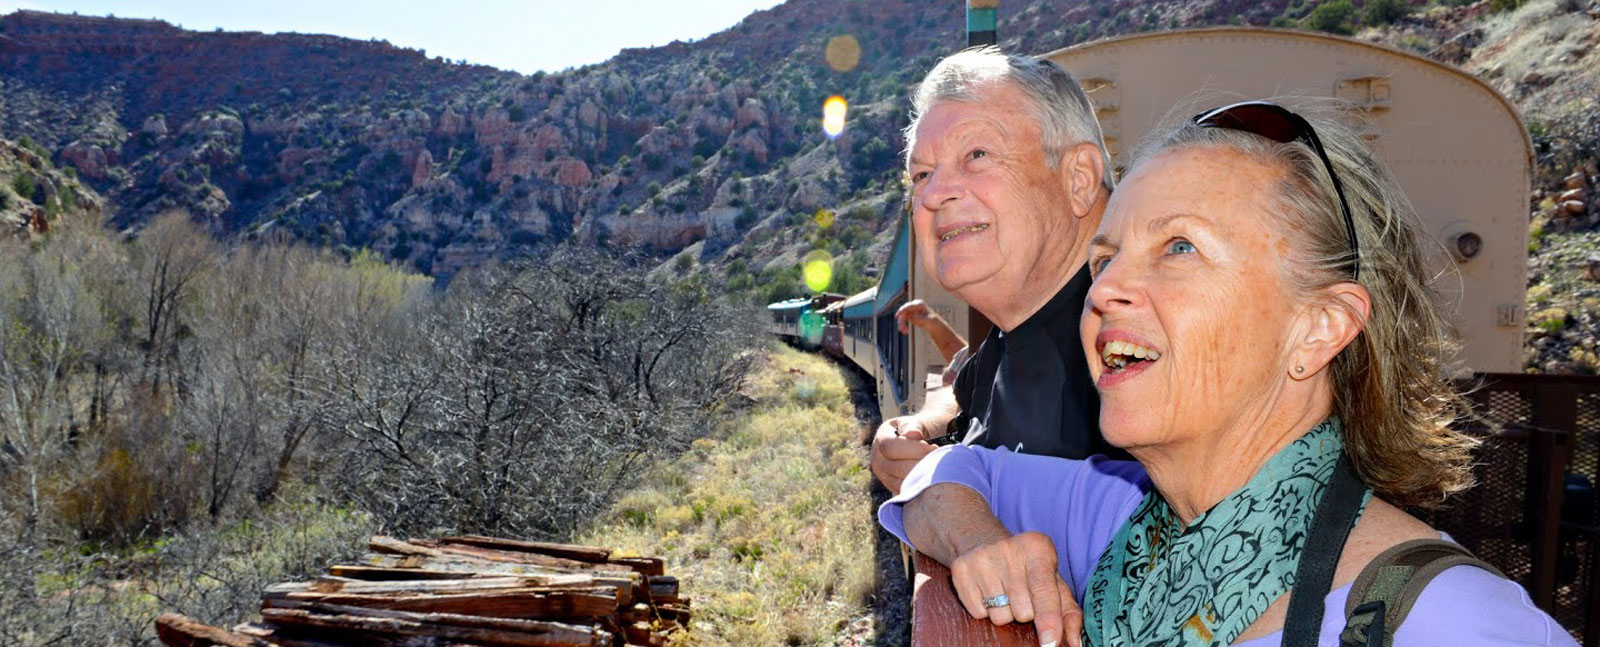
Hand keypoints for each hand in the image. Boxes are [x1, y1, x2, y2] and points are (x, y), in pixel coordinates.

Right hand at [870, 416, 937, 493]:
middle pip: (897, 467)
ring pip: (902, 482)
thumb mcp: (915, 424)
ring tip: (936, 467)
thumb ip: (913, 426)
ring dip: (922, 476)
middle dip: (921, 463)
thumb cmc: (917, 431)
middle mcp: (878, 460)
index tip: (933, 447)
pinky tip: (932, 477)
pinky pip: (907, 491)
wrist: (918, 444)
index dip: (913, 448)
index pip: (890, 447)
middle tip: (939, 459)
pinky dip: (921, 485)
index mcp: (880, 440)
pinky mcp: (893, 489)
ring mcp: (884, 477)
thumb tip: (913, 434)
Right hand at [895, 299, 932, 333]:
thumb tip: (908, 316)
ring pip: (902, 316)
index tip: (896, 317)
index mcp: (919, 304)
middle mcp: (914, 305)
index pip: (908, 306)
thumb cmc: (933, 322)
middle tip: (901, 329)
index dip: (901, 311)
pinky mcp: (910, 315)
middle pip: (904, 312)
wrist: (934, 326)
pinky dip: (903, 325)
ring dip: (902, 324)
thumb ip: (917, 318)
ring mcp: (912, 310)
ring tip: (904, 332)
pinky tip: (905, 331)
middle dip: (902, 320)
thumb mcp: (926, 320)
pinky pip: (903, 319)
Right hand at [950, 532, 1083, 646]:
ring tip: (1003, 591)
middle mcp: (1008, 549)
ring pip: (1000, 616)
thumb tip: (1075, 643)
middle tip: (1021, 594)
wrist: (983, 540)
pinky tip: (986, 591)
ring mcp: (981, 558)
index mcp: (1038, 548)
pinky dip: (984, 610)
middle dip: (1025, 612)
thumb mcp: (1052, 582)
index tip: (1050, 642)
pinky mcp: (960, 569)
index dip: (1049, 620)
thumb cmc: (1027, 568)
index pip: (1044, 591)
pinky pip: (978, 613)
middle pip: (1023, 611)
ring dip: (1005, 613)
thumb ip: (1068, 612)